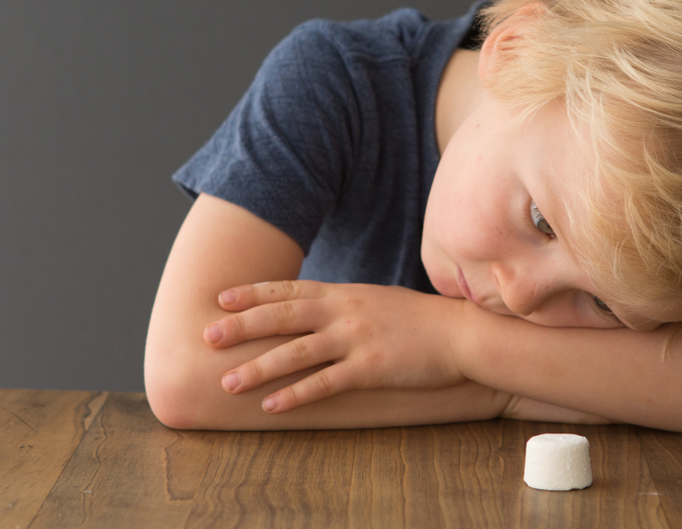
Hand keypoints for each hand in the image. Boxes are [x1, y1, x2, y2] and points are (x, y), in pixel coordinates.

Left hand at [203, 281, 465, 413]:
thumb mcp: (374, 300)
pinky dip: (295, 394)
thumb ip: (340, 303)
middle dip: (242, 326)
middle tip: (208, 335)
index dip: (253, 293)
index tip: (220, 299)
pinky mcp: (372, 367)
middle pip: (284, 316)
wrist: (458, 331)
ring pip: (297, 352)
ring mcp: (357, 339)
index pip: (290, 290)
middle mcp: (345, 312)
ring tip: (228, 381)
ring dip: (259, 367)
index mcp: (344, 294)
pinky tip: (272, 406)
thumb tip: (310, 308)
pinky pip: (326, 383)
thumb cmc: (416, 318)